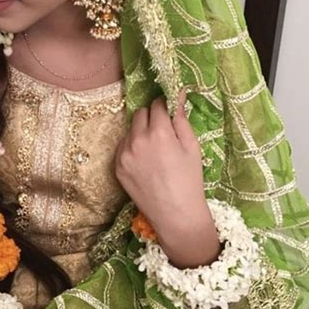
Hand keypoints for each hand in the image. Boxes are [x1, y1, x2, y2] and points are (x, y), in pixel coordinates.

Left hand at [115, 89, 221, 267]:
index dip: (165, 107)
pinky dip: (132, 147)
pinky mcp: (117, 166)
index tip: (170, 113)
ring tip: (155, 150)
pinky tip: (145, 161)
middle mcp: (137, 140)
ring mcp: (124, 154)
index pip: (157, 104)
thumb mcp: (191, 146)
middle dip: (152, 117)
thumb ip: (180, 117)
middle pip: (140, 113)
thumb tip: (178, 93)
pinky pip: (123, 146)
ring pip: (130, 129)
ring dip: (141, 132)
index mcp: (158, 132)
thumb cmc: (190, 179)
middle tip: (163, 132)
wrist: (176, 215)